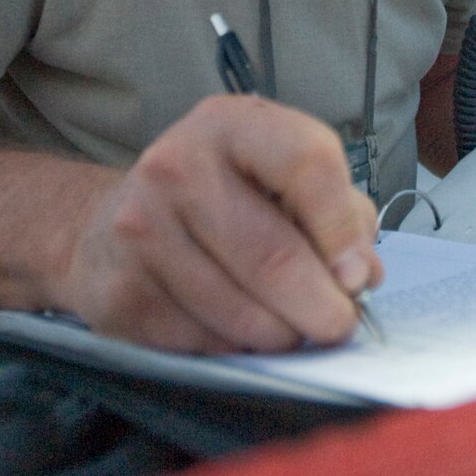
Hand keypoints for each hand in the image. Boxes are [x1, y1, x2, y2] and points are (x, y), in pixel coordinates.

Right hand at [63, 96, 382, 353]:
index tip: (358, 273)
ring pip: (242, 313)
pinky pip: (204, 343)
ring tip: (290, 328)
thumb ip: (335, 213)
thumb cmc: (219, 200)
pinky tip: (237, 329)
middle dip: (322, 306)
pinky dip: (237, 350)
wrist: (115, 225)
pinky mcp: (121, 292)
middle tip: (339, 324)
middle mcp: (176, 166)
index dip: (342, 227)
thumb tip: (361, 273)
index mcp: (229, 125)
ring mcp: (140, 229)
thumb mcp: (277, 177)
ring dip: (283, 335)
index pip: (306, 162)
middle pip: (274, 255)